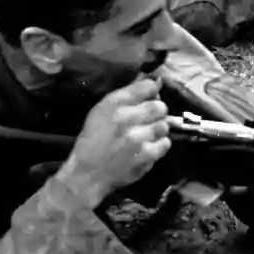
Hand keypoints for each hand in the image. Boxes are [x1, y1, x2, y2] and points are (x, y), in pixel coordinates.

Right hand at [55, 76, 172, 207]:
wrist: (88, 174)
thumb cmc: (94, 140)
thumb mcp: (102, 111)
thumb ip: (128, 94)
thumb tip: (155, 80)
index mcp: (113, 104)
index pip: (148, 86)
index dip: (152, 91)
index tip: (149, 98)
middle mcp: (126, 118)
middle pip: (160, 106)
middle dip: (156, 112)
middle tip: (147, 120)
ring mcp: (138, 138)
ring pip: (164, 125)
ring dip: (157, 129)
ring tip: (145, 135)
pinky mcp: (146, 155)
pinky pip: (166, 143)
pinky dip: (159, 145)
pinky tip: (147, 147)